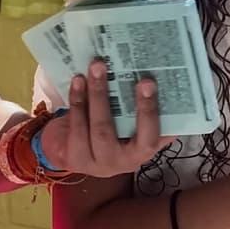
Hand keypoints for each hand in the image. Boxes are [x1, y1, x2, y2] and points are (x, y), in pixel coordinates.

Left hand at [45, 61, 174, 176]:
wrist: (87, 153)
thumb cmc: (120, 132)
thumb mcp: (137, 124)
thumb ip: (146, 109)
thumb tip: (156, 74)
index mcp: (142, 152)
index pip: (149, 137)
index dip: (148, 111)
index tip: (146, 82)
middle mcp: (120, 162)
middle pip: (106, 131)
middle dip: (101, 96)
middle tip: (101, 65)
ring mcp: (94, 163)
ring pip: (88, 129)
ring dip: (86, 96)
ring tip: (87, 71)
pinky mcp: (74, 158)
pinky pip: (73, 128)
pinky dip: (76, 102)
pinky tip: (77, 82)